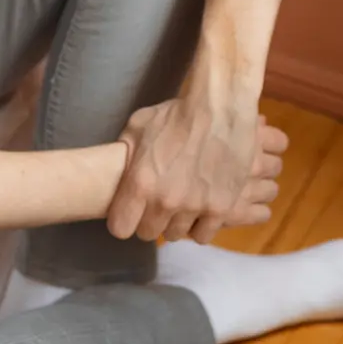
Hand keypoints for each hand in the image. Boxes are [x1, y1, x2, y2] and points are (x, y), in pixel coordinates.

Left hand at [107, 99, 288, 243]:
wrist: (222, 108)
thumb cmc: (177, 113)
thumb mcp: (139, 127)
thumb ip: (127, 154)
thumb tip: (120, 169)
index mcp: (140, 183)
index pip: (120, 228)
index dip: (125, 220)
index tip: (132, 212)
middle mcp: (164, 201)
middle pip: (148, 233)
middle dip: (151, 220)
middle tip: (159, 205)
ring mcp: (194, 207)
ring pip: (175, 234)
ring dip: (176, 221)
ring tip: (182, 205)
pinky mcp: (221, 209)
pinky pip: (202, 235)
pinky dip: (201, 225)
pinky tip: (201, 210)